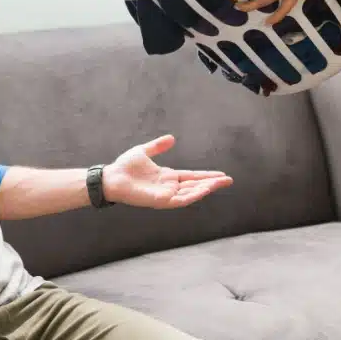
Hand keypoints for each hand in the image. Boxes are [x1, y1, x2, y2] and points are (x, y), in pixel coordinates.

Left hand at [103, 134, 232, 208]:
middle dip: (212, 183)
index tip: (221, 174)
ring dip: (206, 189)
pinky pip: (181, 200)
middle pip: (195, 186)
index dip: (206, 176)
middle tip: (229, 180)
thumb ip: (158, 146)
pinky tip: (204, 189)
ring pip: (191, 193)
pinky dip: (193, 195)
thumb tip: (171, 138)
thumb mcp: (144, 151)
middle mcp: (169, 187)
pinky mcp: (161, 201)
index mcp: (167, 177)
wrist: (111, 177)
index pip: (191, 176)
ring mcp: (166, 195)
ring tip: (220, 183)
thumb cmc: (124, 167)